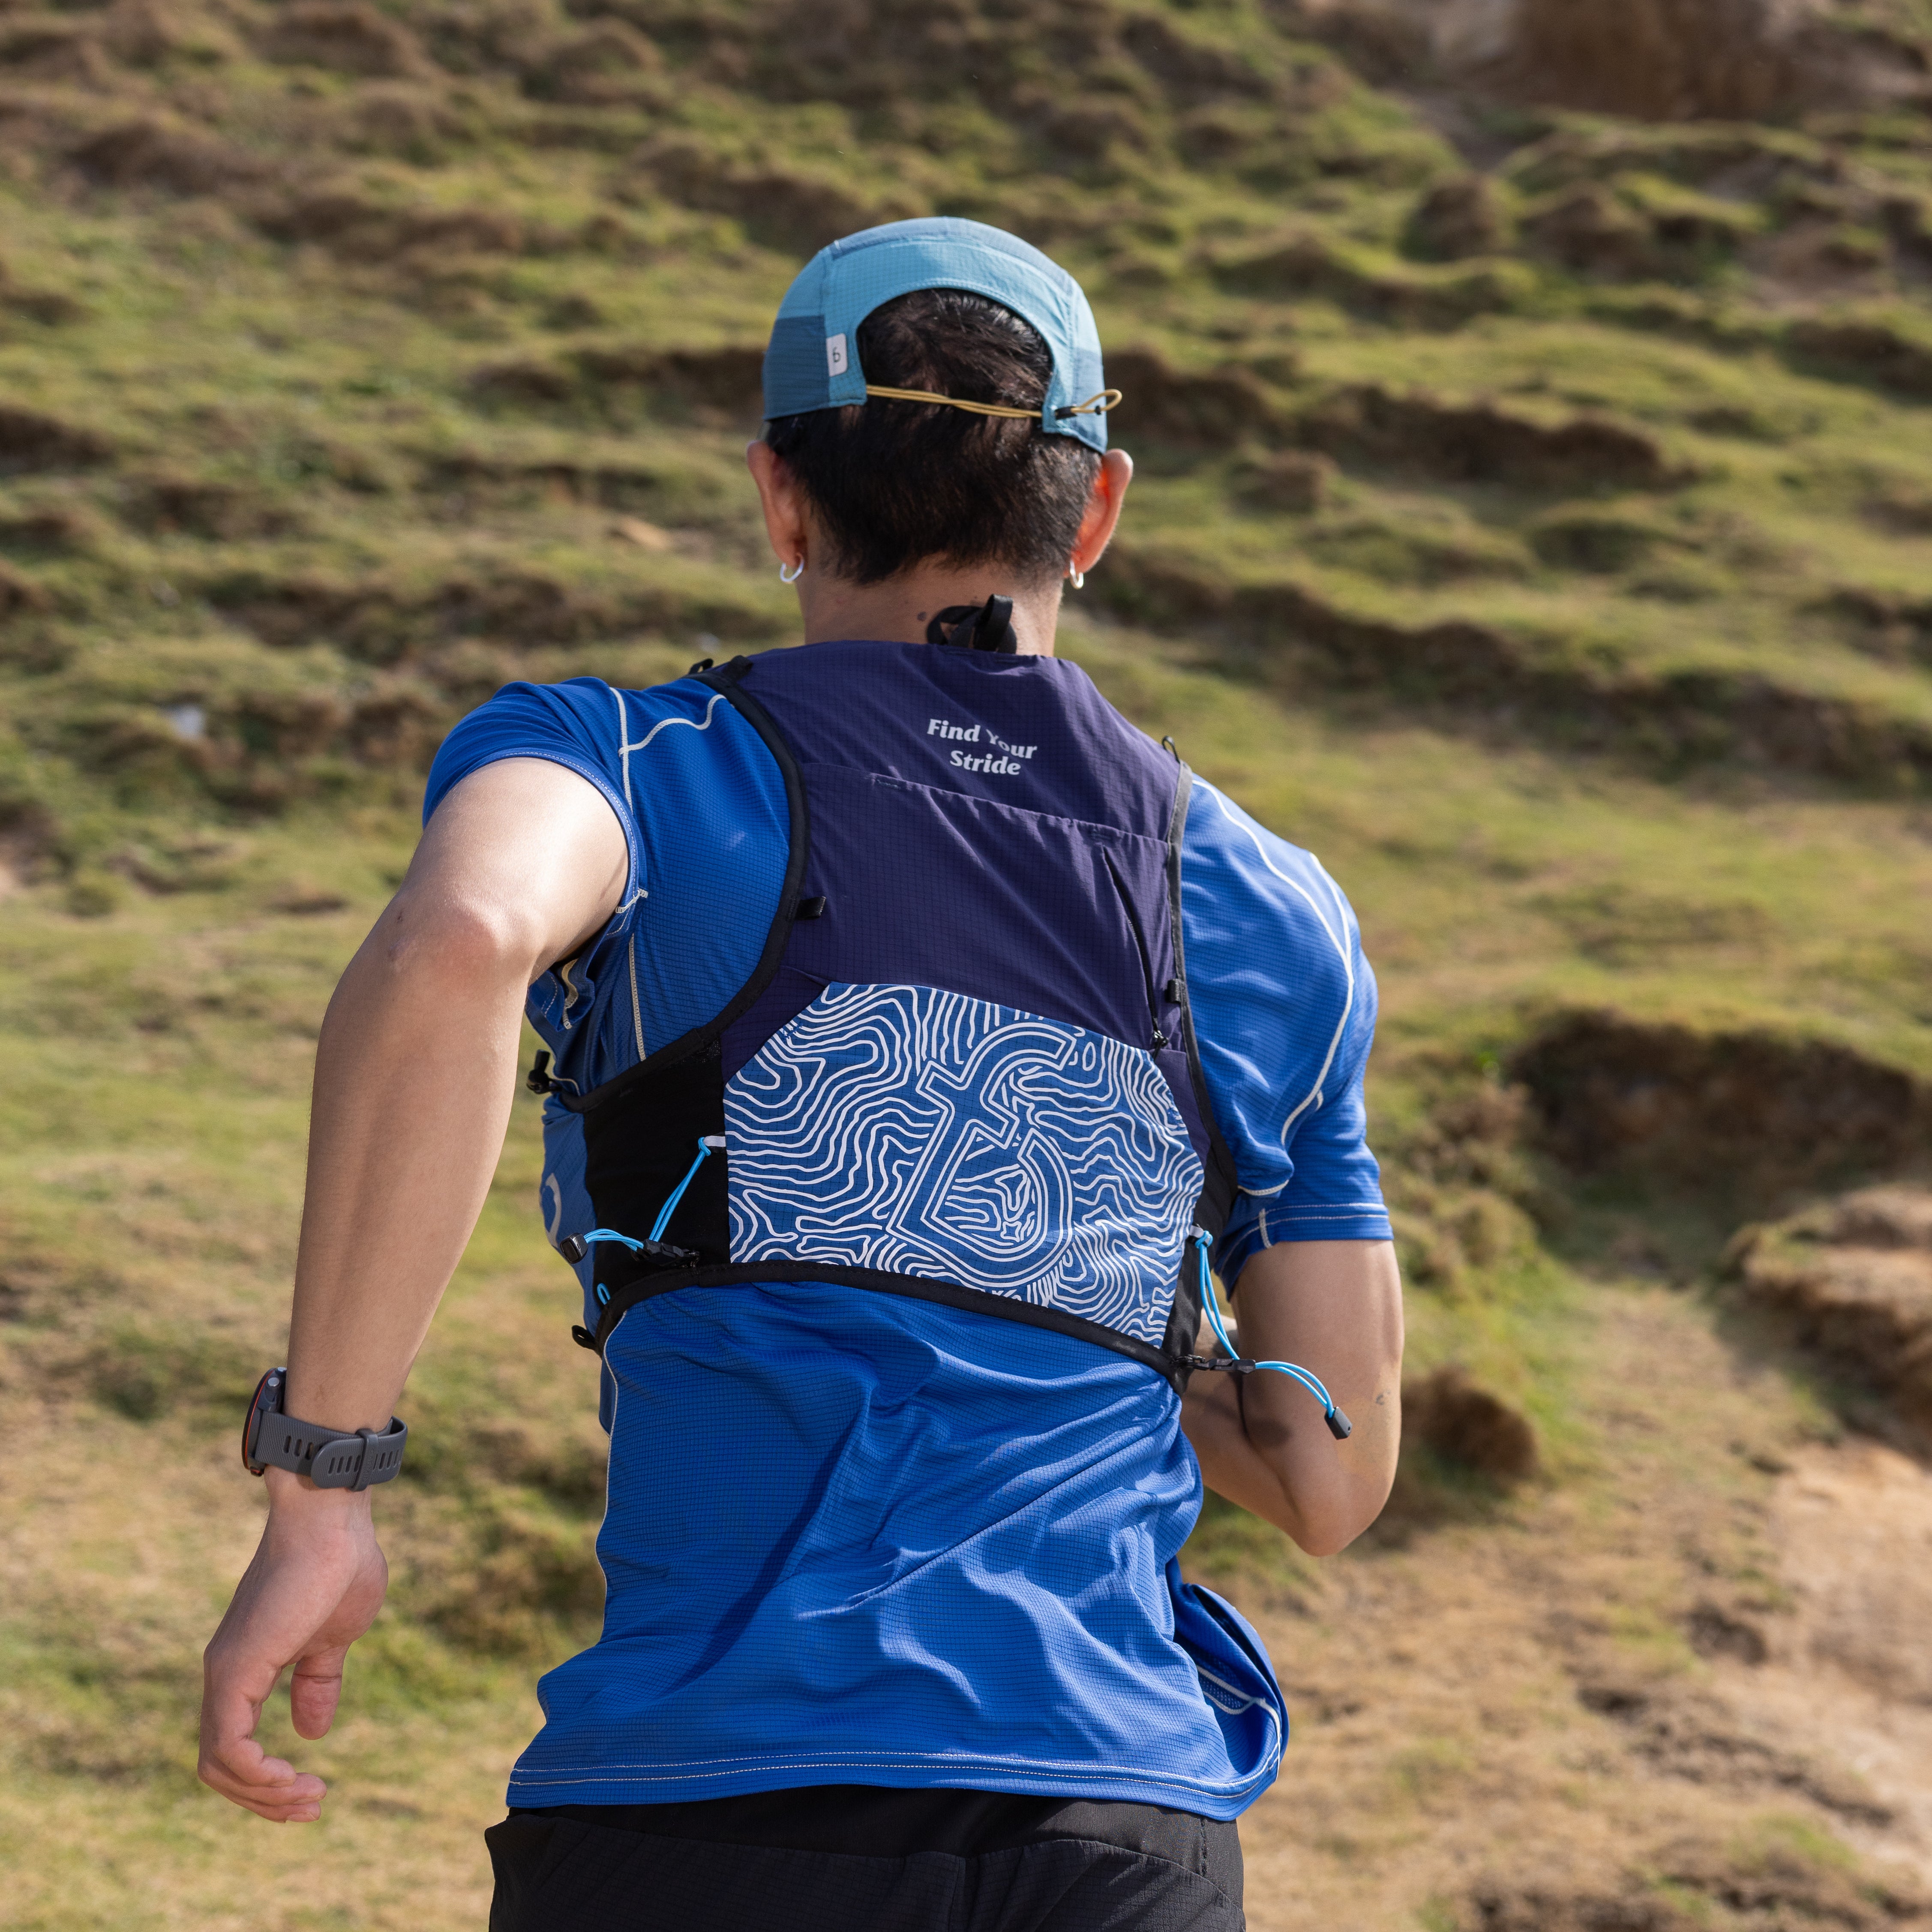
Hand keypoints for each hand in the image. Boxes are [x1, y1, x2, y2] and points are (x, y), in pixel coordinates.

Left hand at [198, 1471, 389, 1821]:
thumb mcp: (335, 1638)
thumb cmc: (340, 1565)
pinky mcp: (235, 1669)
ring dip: (264, 1795)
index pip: (234, 1747)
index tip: (315, 1792)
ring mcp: (225, 1672)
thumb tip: (310, 1730)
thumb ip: (318, 1681)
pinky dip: (255, 1775)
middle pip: (219, 1768)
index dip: (268, 1782)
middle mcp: (224, 1675)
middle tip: (313, 1806)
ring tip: (311, 1795)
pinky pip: (227, 1748)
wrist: (331, 1518)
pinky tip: (293, 1772)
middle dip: (265, 1800)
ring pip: (218, 1766)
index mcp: (247, 1667)